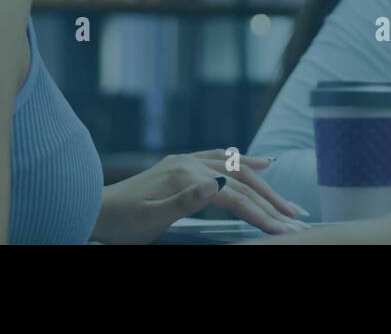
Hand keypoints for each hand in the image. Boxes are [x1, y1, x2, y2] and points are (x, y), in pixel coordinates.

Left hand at [91, 150, 309, 243]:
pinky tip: (261, 163)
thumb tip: (217, 185)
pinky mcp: (181, 165)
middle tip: (297, 220)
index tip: (284, 232)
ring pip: (236, 168)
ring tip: (288, 202)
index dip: (262, 215)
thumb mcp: (151, 219)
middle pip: (242, 181)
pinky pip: (220, 158)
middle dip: (272, 201)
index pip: (235, 198)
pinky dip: (244, 161)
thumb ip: (185, 202)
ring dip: (265, 185)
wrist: (93, 208)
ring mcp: (186, 162)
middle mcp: (189, 164)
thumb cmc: (122, 222)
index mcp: (186, 178)